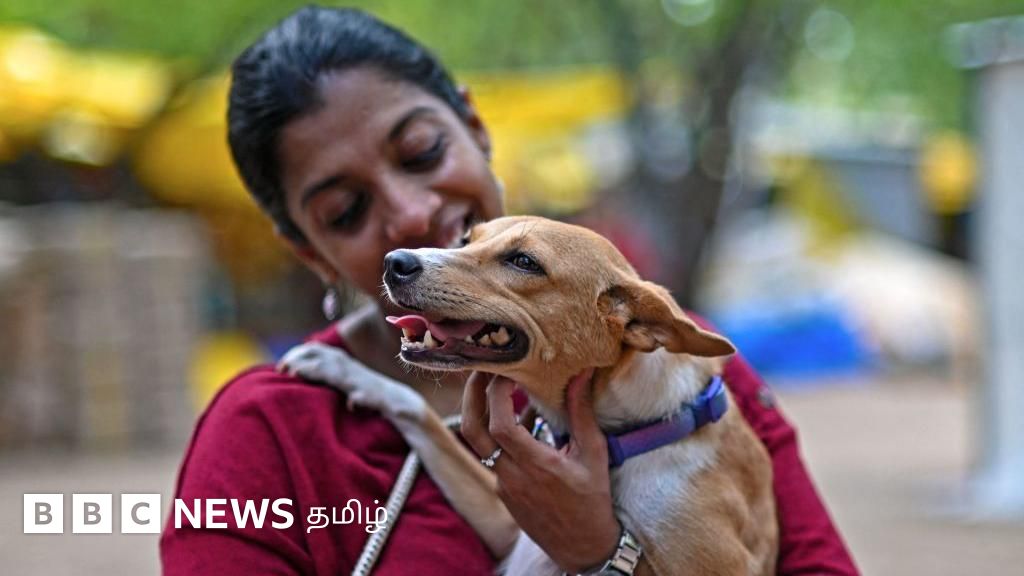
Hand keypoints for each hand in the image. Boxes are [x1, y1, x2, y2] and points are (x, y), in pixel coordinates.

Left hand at [461, 370, 620, 572]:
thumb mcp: (593, 454)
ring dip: (482, 410)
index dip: (496, 393)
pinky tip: (518, 416)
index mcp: (535, 465)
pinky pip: (491, 454)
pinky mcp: (502, 490)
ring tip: (497, 385)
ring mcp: (503, 484)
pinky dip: (497, 431)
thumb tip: (581, 373)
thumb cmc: (592, 500)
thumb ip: (581, 412)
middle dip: (472, 394)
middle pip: (472, 430)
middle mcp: (511, 475)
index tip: (508, 370)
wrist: (582, 547)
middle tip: (483, 367)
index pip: (499, 424)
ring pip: (478, 442)